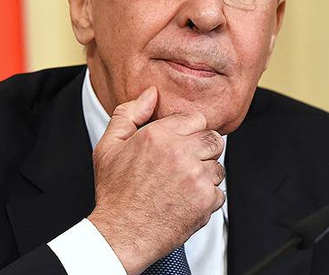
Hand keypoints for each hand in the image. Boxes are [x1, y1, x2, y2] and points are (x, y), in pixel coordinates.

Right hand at [87, 86, 225, 274]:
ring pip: (218, 166)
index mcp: (158, 135)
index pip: (196, 119)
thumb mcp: (109, 146)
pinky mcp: (206, 201)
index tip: (180, 145)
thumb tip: (151, 94)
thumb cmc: (115, 193)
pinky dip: (206, 199)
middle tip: (184, 165)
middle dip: (202, 150)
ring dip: (205, 175)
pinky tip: (185, 202)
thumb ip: (130, 113)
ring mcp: (196, 177)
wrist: (122, 234)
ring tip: (181, 186)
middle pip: (213, 139)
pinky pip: (218, 192)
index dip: (189, 132)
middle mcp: (180, 153)